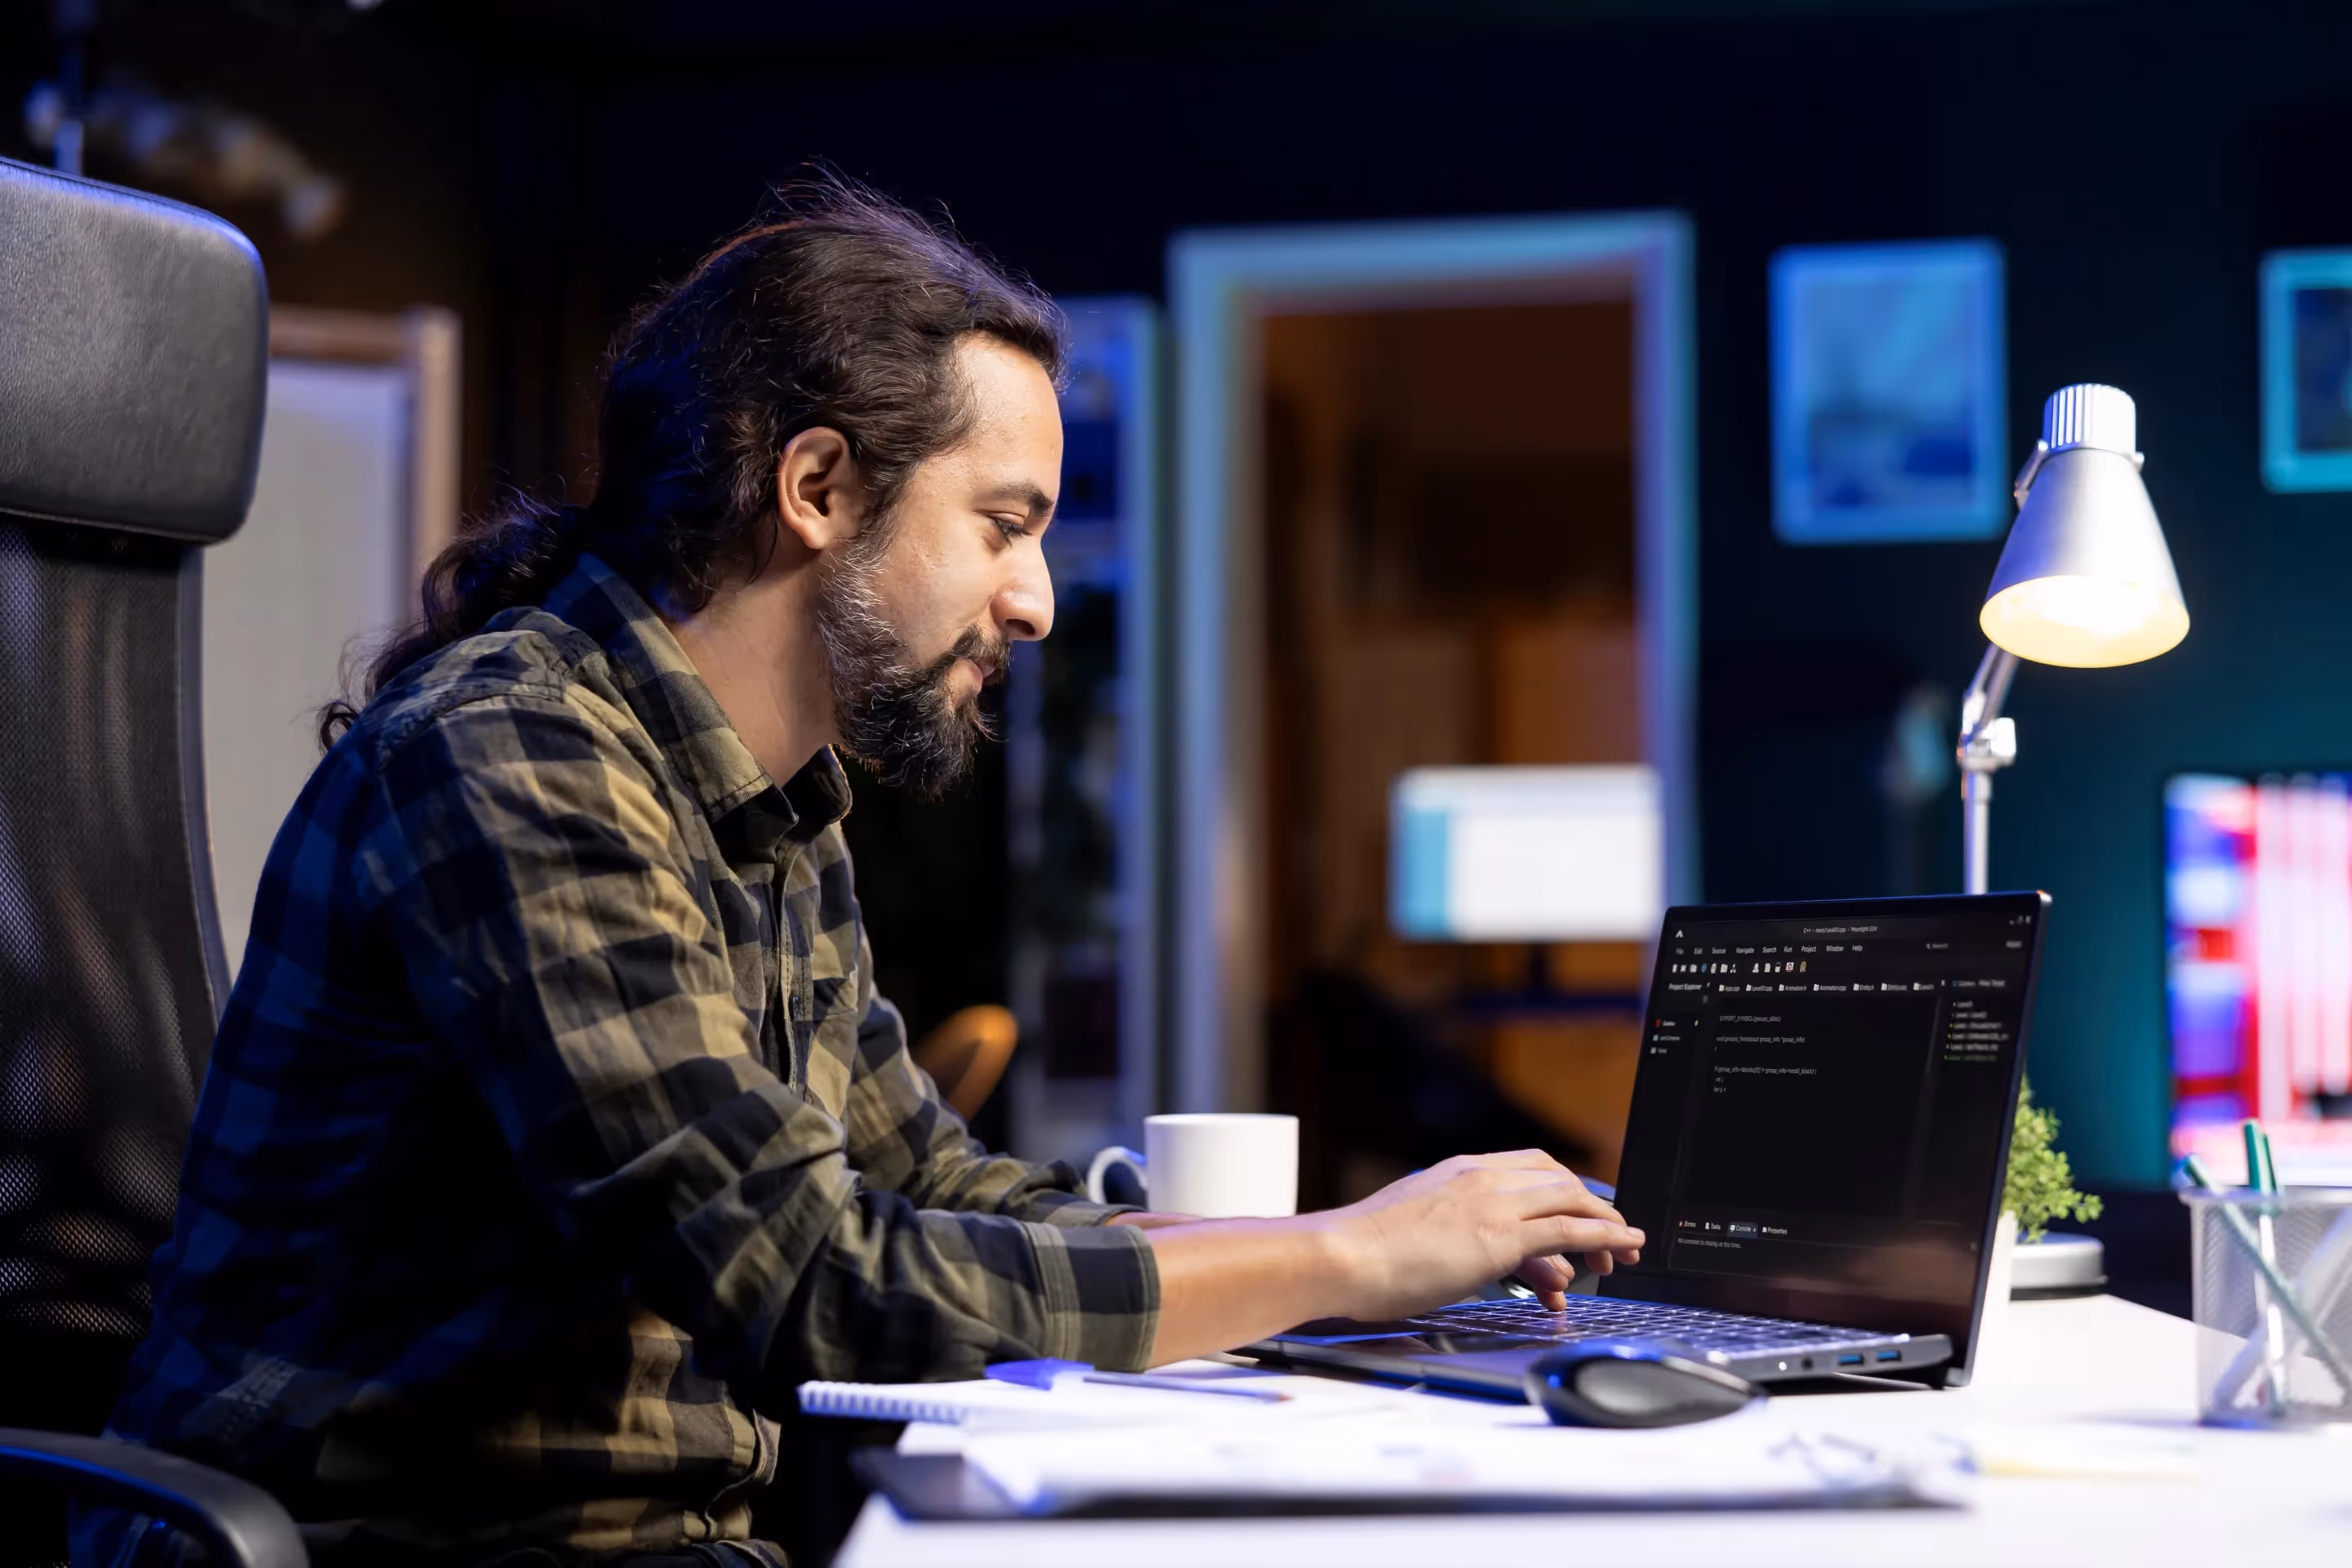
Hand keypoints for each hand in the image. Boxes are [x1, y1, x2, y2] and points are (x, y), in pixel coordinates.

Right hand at [1320, 1150, 1642, 1316]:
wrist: (1342, 1256)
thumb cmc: (1367, 1253)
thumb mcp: (1424, 1234)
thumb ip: (1465, 1241)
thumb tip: (1496, 1264)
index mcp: (1459, 1171)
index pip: (1531, 1168)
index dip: (1565, 1190)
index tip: (1581, 1213)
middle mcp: (1480, 1176)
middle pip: (1559, 1178)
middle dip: (1593, 1206)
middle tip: (1611, 1239)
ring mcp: (1491, 1202)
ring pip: (1571, 1197)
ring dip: (1606, 1224)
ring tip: (1624, 1251)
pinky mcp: (1498, 1235)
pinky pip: (1567, 1228)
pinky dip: (1603, 1235)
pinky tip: (1622, 1246)